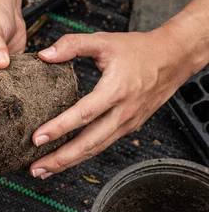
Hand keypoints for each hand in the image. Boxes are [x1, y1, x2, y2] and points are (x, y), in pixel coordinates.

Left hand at [29, 28, 204, 178]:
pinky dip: (81, 156)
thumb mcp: (104, 41)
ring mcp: (127, 123)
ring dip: (68, 163)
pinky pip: (101, 145)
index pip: (83, 114)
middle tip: (35, 168)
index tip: (37, 138)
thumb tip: (44, 54)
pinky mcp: (128, 128)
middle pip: (89, 143)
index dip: (59, 128)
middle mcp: (123, 112)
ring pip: (94, 149)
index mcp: (116, 90)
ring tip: (43, 170)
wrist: (175, 57)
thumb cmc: (139, 49)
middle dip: (60, 159)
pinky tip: (64, 160)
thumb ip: (73, 44)